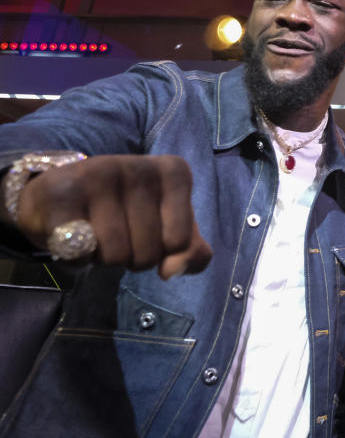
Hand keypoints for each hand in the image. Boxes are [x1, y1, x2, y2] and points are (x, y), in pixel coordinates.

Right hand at [13, 155, 211, 278]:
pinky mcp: (61, 193)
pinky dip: (77, 261)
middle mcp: (138, 166)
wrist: (61, 194)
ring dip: (104, 259)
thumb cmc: (127, 210)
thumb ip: (190, 252)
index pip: (180, 241)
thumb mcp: (170, 226)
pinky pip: (79, 254)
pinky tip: (73, 238)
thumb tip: (171, 271)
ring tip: (96, 235)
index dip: (163, 251)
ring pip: (115, 256)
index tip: (149, 231)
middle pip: (148, 253)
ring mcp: (98, 175)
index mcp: (174, 171)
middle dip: (133, 257)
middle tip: (119, 235)